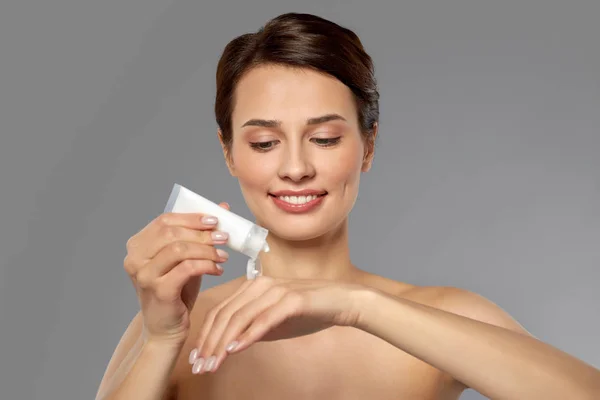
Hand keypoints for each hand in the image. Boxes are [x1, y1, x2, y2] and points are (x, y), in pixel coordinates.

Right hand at [123, 203, 230, 346]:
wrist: (165, 330)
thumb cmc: (175, 292)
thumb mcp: (185, 259)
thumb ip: (198, 233)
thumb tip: (223, 207)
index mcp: (137, 246)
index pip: (164, 220)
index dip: (191, 217)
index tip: (215, 220)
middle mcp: (135, 259)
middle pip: (171, 232)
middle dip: (202, 233)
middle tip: (224, 237)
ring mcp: (144, 275)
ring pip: (179, 249)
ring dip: (206, 249)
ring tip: (223, 255)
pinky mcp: (158, 291)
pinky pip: (186, 269)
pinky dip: (206, 265)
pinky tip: (218, 270)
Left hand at [188, 276, 365, 373]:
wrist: (342, 302)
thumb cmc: (310, 312)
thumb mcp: (275, 322)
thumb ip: (252, 328)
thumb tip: (229, 344)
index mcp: (253, 287)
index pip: (221, 312)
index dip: (205, 336)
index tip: (196, 359)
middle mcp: (260, 285)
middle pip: (225, 315)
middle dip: (209, 344)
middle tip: (200, 367)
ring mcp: (275, 291)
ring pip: (240, 318)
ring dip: (223, 344)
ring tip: (213, 364)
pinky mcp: (291, 300)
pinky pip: (264, 319)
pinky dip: (248, 336)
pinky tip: (235, 350)